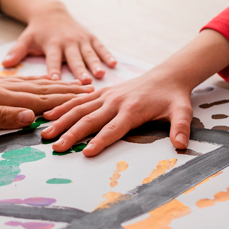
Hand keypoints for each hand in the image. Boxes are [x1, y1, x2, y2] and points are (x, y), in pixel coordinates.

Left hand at [0, 0, 115, 83]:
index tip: (56, 80)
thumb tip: (4, 64)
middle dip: (79, 69)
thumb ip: (17, 51)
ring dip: (95, 64)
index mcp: (52, 44)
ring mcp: (80, 39)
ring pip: (89, 53)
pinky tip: (114, 64)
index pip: (52, 59)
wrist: (51, 12)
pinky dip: (107, 55)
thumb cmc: (37, 31)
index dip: (53, 70)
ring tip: (101, 74)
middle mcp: (67, 42)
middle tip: (85, 82)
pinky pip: (100, 47)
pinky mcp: (90, 37)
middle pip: (74, 58)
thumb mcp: (25, 39)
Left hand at [0, 65, 91, 130]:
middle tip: (93, 92)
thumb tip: (32, 117)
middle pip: (44, 91)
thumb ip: (1, 116)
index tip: (91, 101)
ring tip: (75, 87)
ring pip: (34, 87)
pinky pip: (21, 85)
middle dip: (69, 93)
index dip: (67, 102)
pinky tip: (40, 84)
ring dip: (57, 88)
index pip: (43, 100)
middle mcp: (5, 88)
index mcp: (4, 97)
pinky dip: (36, 85)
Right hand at [39, 70, 194, 155]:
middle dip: (72, 134)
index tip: (86, 153)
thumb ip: (181, 128)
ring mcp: (107, 95)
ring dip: (61, 121)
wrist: (168, 74)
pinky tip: (49, 115)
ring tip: (45, 133)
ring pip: (80, 108)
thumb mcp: (183, 111)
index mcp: (132, 109)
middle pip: (90, 120)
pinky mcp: (103, 92)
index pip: (113, 129)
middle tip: (56, 148)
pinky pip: (80, 100)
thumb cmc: (174, 97)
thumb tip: (181, 144)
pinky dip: (64, 107)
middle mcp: (116, 101)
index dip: (100, 141)